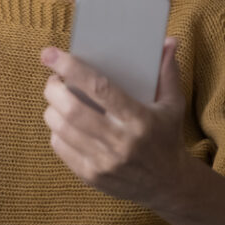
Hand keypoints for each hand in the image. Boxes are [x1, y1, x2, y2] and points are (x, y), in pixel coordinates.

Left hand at [41, 38, 188, 208]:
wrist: (168, 185)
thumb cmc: (167, 137)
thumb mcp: (173, 104)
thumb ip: (168, 72)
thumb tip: (169, 40)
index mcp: (140, 120)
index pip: (99, 88)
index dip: (71, 68)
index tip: (50, 54)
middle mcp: (121, 143)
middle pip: (73, 110)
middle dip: (54, 89)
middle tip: (53, 79)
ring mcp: (104, 162)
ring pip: (62, 129)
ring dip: (51, 108)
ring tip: (56, 98)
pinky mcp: (92, 177)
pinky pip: (61, 148)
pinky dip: (55, 131)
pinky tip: (62, 122)